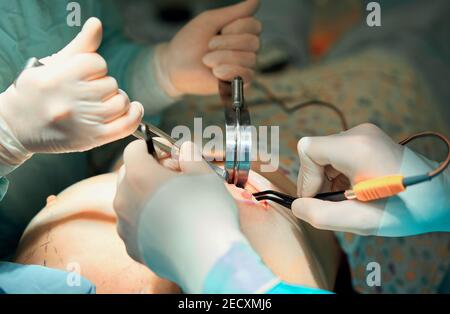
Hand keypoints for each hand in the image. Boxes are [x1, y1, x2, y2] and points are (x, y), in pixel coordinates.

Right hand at [0, 18, 142, 172]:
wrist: (18, 126)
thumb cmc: (37, 91)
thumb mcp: (53, 64)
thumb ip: (80, 46)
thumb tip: (97, 24)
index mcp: (58, 78)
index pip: (98, 63)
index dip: (95, 67)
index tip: (85, 74)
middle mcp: (71, 101)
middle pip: (111, 83)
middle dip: (104, 84)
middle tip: (89, 92)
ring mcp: (83, 122)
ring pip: (121, 102)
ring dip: (116, 100)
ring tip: (101, 103)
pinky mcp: (92, 139)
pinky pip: (126, 125)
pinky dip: (135, 115)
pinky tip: (133, 108)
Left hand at [114, 140, 245, 291]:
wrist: (208, 258)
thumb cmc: (207, 212)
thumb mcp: (204, 174)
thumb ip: (190, 155)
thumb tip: (183, 150)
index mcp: (139, 175)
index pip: (134, 149)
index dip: (152, 148)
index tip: (168, 156)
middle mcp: (124, 198)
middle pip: (128, 174)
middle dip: (146, 172)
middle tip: (173, 180)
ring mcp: (125, 225)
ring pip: (130, 201)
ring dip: (146, 197)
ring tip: (174, 206)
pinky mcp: (131, 246)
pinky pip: (135, 226)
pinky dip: (147, 222)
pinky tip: (170, 227)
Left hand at [155, 0, 260, 95]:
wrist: (175, 66)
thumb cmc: (190, 42)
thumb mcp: (211, 21)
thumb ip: (234, 12)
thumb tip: (257, 0)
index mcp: (243, 33)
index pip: (255, 25)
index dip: (235, 27)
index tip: (218, 31)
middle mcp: (248, 50)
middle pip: (253, 42)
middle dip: (226, 43)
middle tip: (208, 47)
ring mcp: (245, 67)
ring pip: (249, 59)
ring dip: (223, 57)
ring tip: (207, 61)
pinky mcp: (240, 84)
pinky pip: (247, 76)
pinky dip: (230, 71)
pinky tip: (216, 72)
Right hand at [292, 123, 405, 234]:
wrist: (442, 197)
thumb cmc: (407, 209)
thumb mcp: (361, 221)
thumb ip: (321, 215)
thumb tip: (297, 206)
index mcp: (356, 147)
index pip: (308, 150)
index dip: (306, 178)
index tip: (317, 201)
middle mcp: (359, 133)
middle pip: (316, 153)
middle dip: (318, 182)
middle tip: (335, 205)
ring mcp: (365, 134)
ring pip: (326, 155)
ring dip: (328, 180)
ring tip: (349, 200)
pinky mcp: (369, 140)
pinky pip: (339, 155)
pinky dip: (339, 175)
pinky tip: (355, 191)